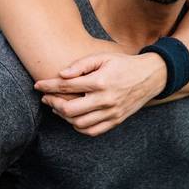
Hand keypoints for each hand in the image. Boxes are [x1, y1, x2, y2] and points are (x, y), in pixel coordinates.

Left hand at [34, 52, 165, 136]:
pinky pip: (92, 131)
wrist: (150, 76)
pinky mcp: (115, 120)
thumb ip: (81, 65)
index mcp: (100, 81)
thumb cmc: (123, 64)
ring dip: (64, 116)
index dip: (48, 86)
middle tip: (46, 98)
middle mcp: (105, 99)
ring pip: (79, 123)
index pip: (66, 86)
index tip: (38, 85)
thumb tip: (61, 75)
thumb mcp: (102, 57)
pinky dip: (78, 127)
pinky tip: (73, 118)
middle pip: (70, 109)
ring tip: (57, 107)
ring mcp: (111, 112)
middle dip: (53, 103)